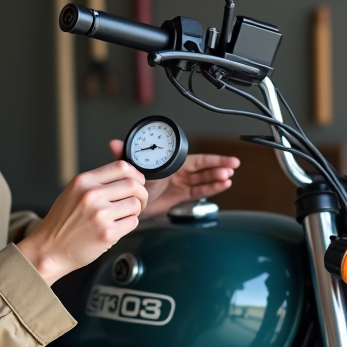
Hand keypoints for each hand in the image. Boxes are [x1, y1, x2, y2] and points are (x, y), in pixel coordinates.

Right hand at [17, 161, 147, 285]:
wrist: (49, 250)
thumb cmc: (62, 223)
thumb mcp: (73, 192)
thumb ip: (96, 182)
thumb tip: (126, 175)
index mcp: (84, 181)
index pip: (121, 166)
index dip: (136, 174)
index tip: (137, 182)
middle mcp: (92, 195)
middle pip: (133, 185)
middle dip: (141, 194)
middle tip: (138, 202)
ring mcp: (99, 215)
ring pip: (135, 204)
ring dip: (135, 211)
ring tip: (123, 217)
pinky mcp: (107, 234)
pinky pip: (132, 223)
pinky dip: (129, 225)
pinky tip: (116, 228)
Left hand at [108, 140, 238, 218]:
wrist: (128, 203)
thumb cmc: (129, 182)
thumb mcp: (129, 169)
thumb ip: (125, 156)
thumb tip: (114, 143)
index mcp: (169, 162)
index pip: (193, 158)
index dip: (210, 158)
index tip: (222, 158)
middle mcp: (177, 171)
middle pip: (203, 167)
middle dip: (219, 165)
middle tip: (233, 164)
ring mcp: (180, 183)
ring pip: (203, 179)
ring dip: (216, 178)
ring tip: (228, 177)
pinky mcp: (180, 195)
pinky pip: (199, 191)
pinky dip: (211, 189)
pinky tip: (223, 186)